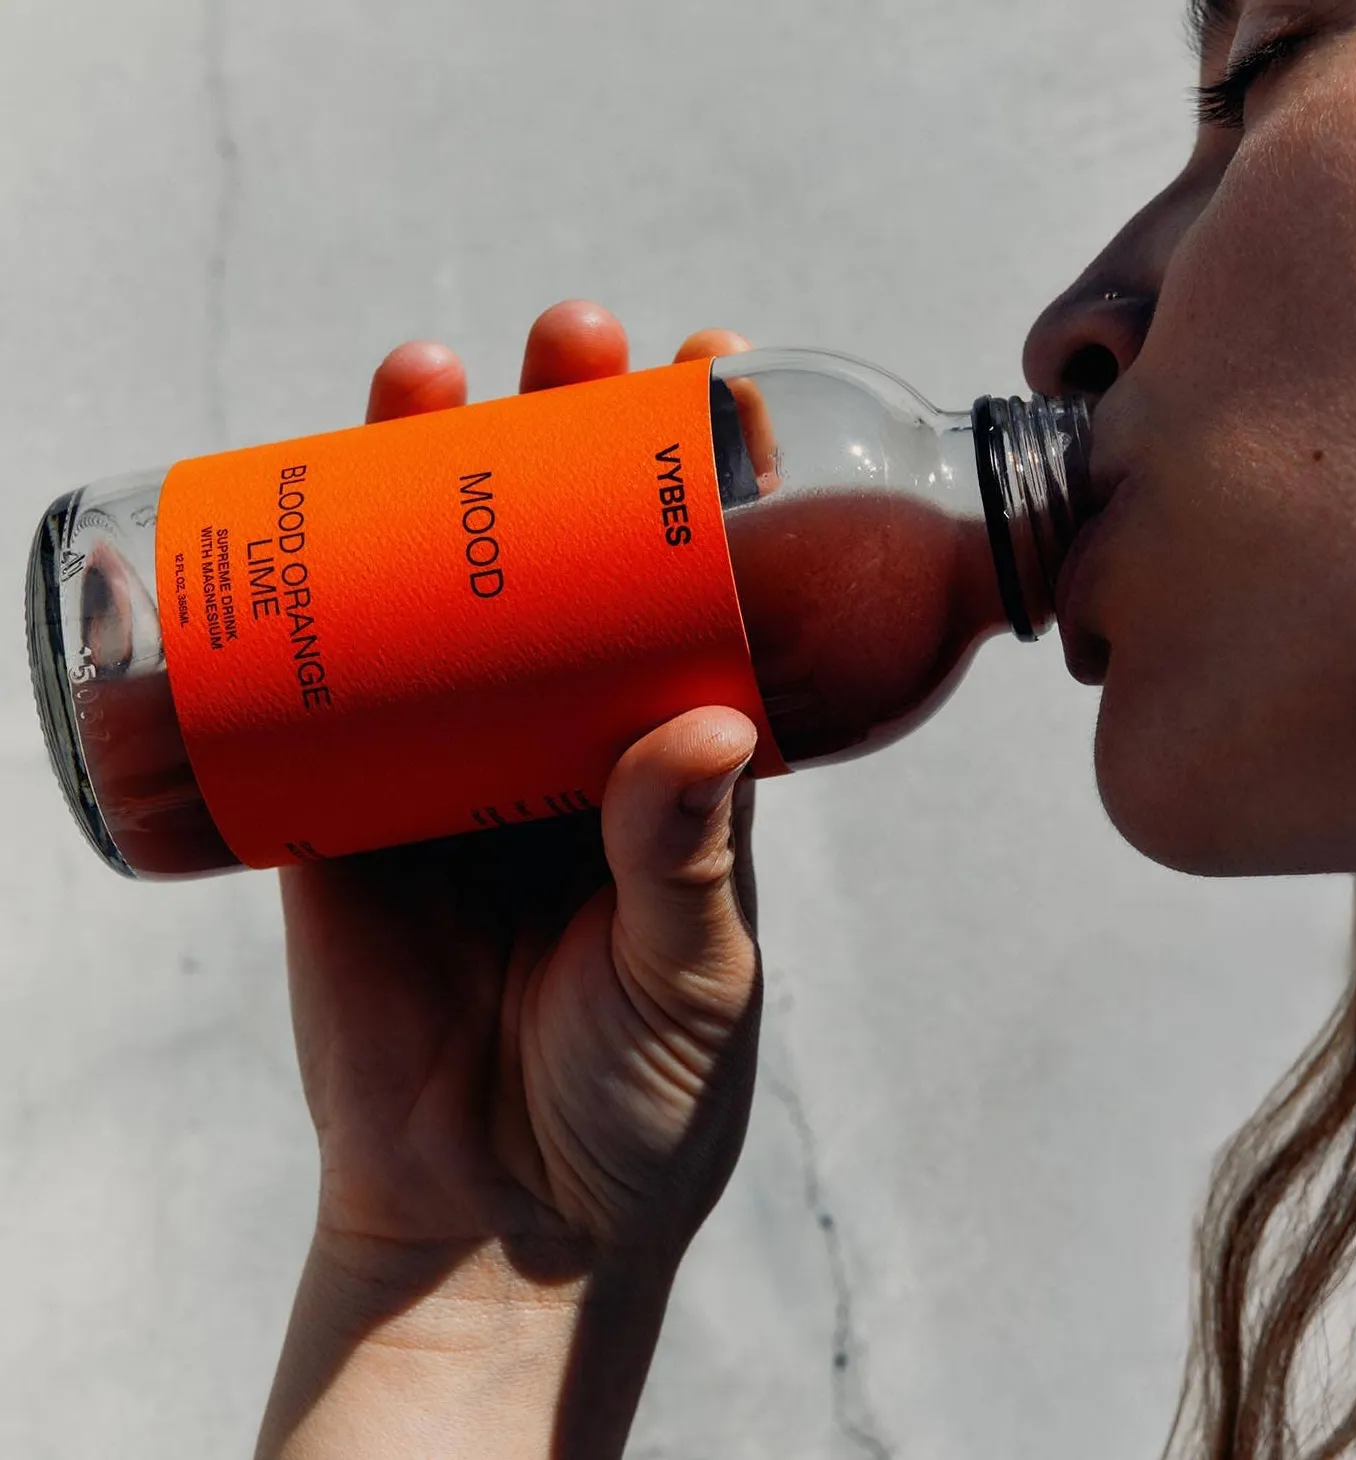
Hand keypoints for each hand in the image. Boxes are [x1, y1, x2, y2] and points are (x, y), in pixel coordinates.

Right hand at [281, 302, 764, 1274]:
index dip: (711, 492)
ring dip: (424, 474)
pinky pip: (313, 688)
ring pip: (436, 594)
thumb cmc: (630, 1107)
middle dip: (564, 441)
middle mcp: (566, 744)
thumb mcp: (689, 980)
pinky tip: (293, 493)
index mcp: (676, 768)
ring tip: (425, 376)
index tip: (723, 386)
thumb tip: (708, 723)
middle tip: (577, 344)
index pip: (701, 597)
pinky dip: (298, 593)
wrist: (495, 1222)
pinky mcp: (343, 812)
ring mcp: (452, 767)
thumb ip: (691, 862)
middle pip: (563, 562)